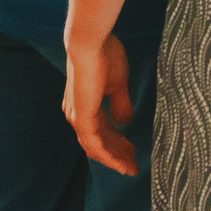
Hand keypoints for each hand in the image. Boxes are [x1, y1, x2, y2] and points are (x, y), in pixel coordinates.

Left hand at [62, 33, 139, 176]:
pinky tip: (121, 162)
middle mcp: (77, 114)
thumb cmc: (104, 56)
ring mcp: (78, 117)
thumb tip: (124, 121)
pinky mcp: (83, 118)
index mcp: (84, 104)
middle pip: (97, 142)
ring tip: (131, 167)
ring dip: (114, 158)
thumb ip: (120, 103)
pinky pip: (95, 143)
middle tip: (133, 163)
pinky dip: (108, 155)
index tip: (132, 151)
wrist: (90, 44)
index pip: (100, 130)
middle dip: (116, 154)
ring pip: (96, 146)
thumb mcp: (117, 83)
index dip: (116, 143)